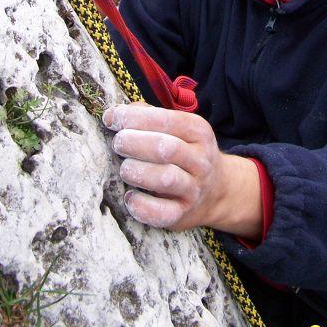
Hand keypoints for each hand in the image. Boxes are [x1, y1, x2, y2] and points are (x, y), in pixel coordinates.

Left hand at [103, 103, 261, 236]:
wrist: (216, 191)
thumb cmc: (185, 152)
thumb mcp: (178, 128)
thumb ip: (149, 116)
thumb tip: (114, 114)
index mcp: (198, 131)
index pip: (166, 120)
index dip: (135, 118)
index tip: (111, 118)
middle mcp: (200, 159)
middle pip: (166, 148)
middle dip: (134, 143)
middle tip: (117, 143)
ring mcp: (194, 188)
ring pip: (165, 179)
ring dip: (137, 172)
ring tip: (125, 168)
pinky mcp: (183, 213)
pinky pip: (163, 213)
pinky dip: (142, 207)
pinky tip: (130, 197)